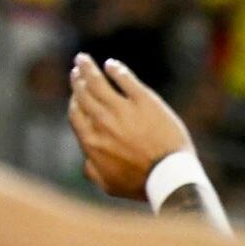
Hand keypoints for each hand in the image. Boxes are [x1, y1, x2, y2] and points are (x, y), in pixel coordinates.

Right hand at [68, 54, 192, 200]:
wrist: (170, 176)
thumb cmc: (142, 185)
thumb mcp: (110, 185)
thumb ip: (93, 172)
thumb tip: (85, 162)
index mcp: (91, 141)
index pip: (77, 115)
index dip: (74, 103)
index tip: (76, 96)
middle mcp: (102, 122)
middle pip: (84, 95)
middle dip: (78, 81)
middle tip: (77, 72)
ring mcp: (123, 110)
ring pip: (98, 83)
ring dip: (88, 68)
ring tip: (83, 60)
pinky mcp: (145, 101)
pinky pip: (125, 80)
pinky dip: (116, 70)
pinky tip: (112, 65)